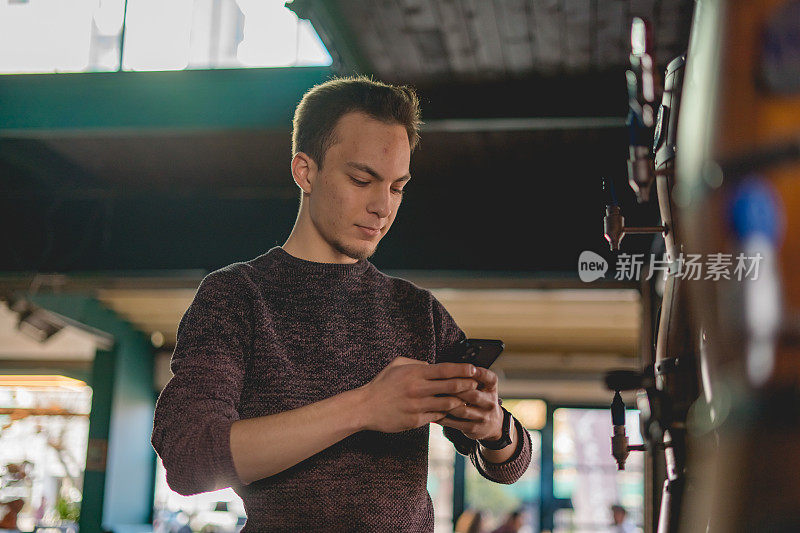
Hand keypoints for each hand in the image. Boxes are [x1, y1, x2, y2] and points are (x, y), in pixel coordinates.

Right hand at [359, 356, 478, 432]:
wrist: (365, 408)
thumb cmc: (381, 385)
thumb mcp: (397, 365)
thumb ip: (416, 363)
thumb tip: (433, 364)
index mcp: (415, 373)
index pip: (445, 369)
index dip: (462, 369)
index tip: (474, 369)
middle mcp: (418, 389)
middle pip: (451, 386)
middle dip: (468, 385)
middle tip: (477, 385)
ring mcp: (418, 406)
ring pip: (448, 404)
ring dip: (461, 402)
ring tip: (470, 400)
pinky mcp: (416, 420)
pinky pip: (437, 417)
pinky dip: (447, 414)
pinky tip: (454, 413)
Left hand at [434, 366, 503, 440]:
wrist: (492, 424)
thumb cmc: (481, 398)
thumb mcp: (482, 386)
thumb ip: (470, 376)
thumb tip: (448, 367)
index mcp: (491, 388)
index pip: (489, 378)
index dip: (479, 373)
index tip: (469, 369)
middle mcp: (490, 402)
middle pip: (473, 395)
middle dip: (455, 390)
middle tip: (438, 384)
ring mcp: (483, 417)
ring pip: (463, 410)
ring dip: (447, 405)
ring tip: (433, 399)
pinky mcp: (474, 428)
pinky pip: (456, 423)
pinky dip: (444, 418)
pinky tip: (434, 413)